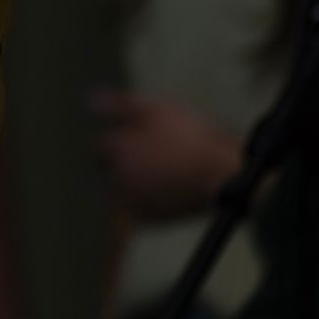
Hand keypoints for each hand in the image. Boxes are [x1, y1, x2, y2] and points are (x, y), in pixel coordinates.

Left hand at [92, 88, 241, 221]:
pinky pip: (141, 210)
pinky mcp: (156, 219)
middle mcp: (120, 179)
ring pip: (122, 192)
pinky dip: (147, 201)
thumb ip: (118, 105)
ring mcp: (137, 202)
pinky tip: (164, 190)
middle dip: (119, 162)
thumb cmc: (190, 136)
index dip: (117, 139)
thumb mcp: (154, 109)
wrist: (227, 174)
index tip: (133, 136)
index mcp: (117, 151)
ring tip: (155, 173)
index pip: (101, 146)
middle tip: (147, 153)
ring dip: (130, 183)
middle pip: (108, 170)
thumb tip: (91, 99)